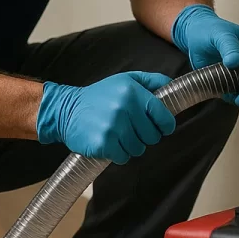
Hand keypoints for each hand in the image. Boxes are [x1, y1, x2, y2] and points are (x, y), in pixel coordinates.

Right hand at [36, 72, 175, 163]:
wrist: (65, 110)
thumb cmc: (98, 96)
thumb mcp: (125, 80)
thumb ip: (152, 81)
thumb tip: (173, 86)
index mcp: (133, 91)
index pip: (164, 117)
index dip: (165, 125)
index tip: (160, 127)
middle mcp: (125, 108)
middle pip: (152, 137)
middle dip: (144, 136)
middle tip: (130, 129)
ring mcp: (114, 127)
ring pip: (139, 149)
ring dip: (130, 146)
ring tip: (117, 135)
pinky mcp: (103, 143)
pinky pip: (124, 157)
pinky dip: (118, 154)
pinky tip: (108, 142)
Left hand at [171, 4, 238, 106]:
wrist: (191, 31)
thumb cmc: (209, 28)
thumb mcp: (222, 34)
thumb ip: (230, 47)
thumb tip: (235, 61)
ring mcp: (234, 72)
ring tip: (234, 98)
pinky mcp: (222, 79)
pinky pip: (228, 92)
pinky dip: (227, 96)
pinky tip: (223, 95)